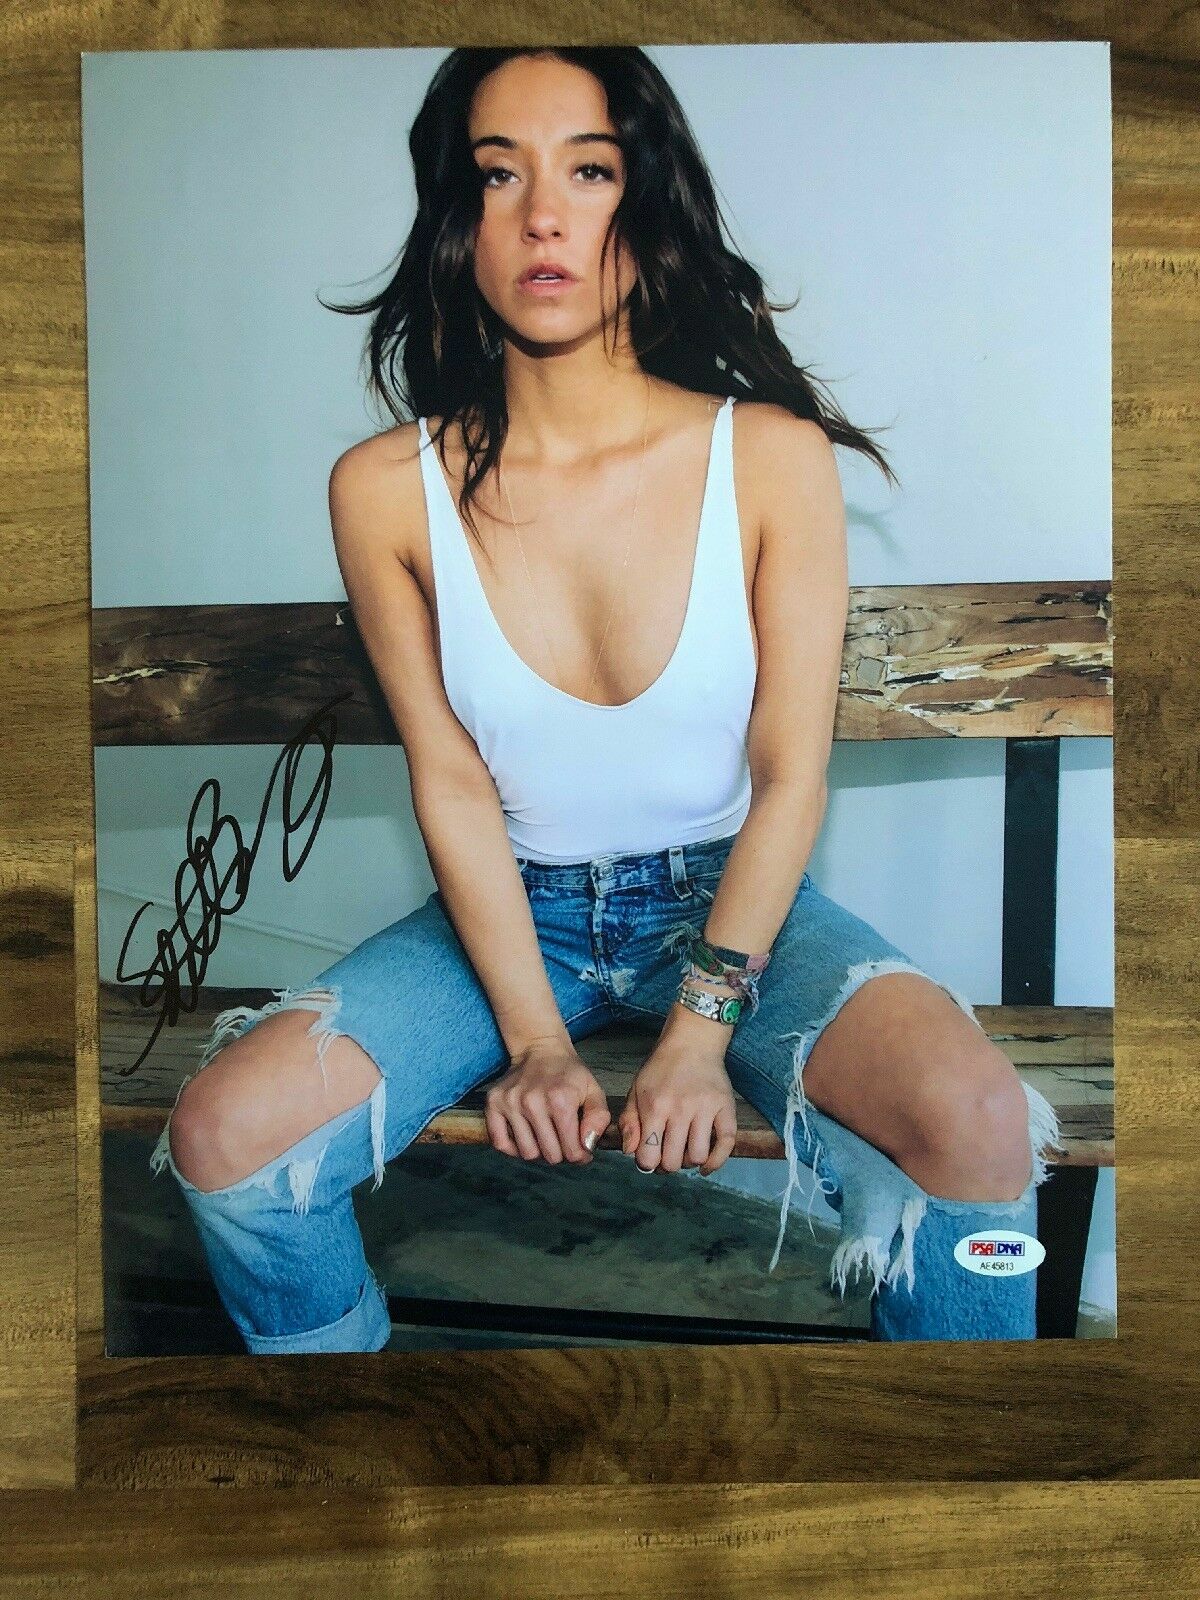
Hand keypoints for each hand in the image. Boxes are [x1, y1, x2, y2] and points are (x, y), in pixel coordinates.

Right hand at [484, 1038, 611, 1165]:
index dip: (580, 1155)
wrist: (540, 1049)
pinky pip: (500, 1143)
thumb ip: (598, 1119)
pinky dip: (513, 1148)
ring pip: (526, 1153)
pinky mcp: (493, 1103)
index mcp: (560, 1099)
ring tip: (546, 1137)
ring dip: (539, 1151)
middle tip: (564, 1142)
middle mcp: (532, 1102)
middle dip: (561, 1154)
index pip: (571, 1151)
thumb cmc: (568, 1073)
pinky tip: (526, 1138)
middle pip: (549, 1156)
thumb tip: (587, 1146)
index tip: (581, 1149)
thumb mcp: (593, 1090)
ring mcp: (510, 1102)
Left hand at [618, 1037, 738, 1176]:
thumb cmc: (661, 1068)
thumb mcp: (636, 1090)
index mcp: (655, 1106)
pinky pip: (726, 1144)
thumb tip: (630, 1153)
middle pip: (673, 1161)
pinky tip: (705, 1165)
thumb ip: (629, 1122)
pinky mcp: (726, 1108)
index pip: (649, 1155)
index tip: (649, 1159)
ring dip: (689, 1162)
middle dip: (667, 1165)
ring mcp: (705, 1109)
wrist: (692, 1042)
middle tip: (666, 1155)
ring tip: (684, 1152)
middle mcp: (680, 1109)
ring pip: (697, 1156)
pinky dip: (716, 1161)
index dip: (646, 1164)